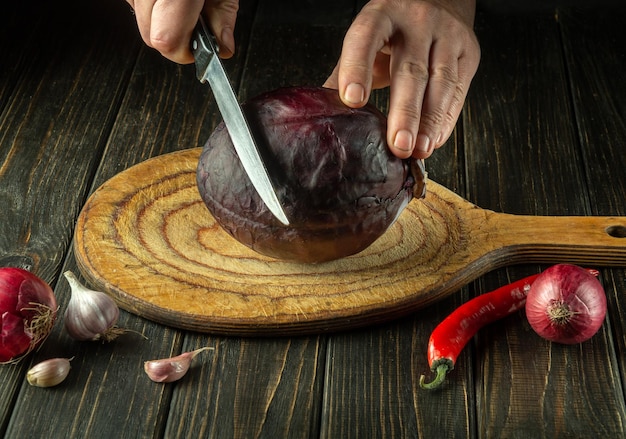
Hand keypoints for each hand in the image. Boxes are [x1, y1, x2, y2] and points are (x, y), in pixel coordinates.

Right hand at [126, 0, 239, 62]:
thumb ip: (222, 16)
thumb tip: (224, 47)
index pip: (167, 40)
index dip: (185, 52)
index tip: (201, 50)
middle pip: (152, 38)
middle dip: (175, 40)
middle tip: (194, 23)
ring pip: (141, 24)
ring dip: (161, 22)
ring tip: (181, 4)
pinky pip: (135, 7)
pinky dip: (152, 9)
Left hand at [324, 0, 479, 158]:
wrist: (443, 0)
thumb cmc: (396, 29)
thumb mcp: (367, 39)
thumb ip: (345, 71)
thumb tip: (321, 112)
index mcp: (382, 13)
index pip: (366, 38)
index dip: (358, 68)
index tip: (353, 101)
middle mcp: (418, 20)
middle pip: (411, 69)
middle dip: (405, 111)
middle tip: (398, 145)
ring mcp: (447, 34)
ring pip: (441, 81)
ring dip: (430, 121)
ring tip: (418, 150)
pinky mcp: (469, 51)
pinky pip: (459, 89)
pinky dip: (446, 119)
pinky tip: (434, 139)